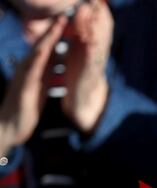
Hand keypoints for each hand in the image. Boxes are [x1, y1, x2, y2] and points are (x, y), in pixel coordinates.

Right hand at [0, 15, 66, 154]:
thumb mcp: (42, 86)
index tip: (69, 22)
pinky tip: (44, 52)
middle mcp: (28, 69)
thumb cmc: (28, 106)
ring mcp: (25, 77)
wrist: (12, 126)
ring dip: (47, 40)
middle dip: (53, 31)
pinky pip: (31, 72)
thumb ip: (50, 73)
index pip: (48, 49)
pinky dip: (38, 60)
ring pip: (37, 54)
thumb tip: (61, 62)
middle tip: (64, 16)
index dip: (57, 35)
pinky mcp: (24, 89)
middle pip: (42, 46)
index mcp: (36, 69)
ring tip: (57, 27)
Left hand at [62, 0, 113, 132]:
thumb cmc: (80, 72)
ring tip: (96, 10)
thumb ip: (83, 32)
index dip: (99, 9)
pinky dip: (93, 47)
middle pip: (104, 28)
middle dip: (101, 13)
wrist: (83, 98)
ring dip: (99, 25)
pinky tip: (91, 38)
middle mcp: (99, 50)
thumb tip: (82, 12)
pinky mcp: (91, 71)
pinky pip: (93, 57)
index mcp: (94, 44)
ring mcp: (97, 61)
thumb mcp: (81, 49)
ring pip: (101, 40)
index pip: (100, 23)